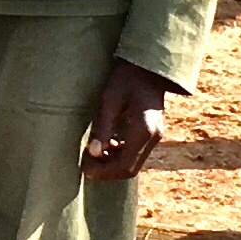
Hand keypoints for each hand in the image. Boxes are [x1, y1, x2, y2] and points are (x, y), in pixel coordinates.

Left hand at [84, 63, 176, 180]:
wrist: (148, 67)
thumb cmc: (126, 78)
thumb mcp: (110, 100)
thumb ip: (103, 127)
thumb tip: (93, 152)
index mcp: (144, 130)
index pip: (125, 165)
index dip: (104, 172)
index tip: (85, 168)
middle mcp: (153, 137)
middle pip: (130, 169)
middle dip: (107, 171)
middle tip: (86, 165)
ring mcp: (155, 136)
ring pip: (133, 163)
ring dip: (113, 164)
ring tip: (92, 155)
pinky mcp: (152, 133)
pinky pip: (136, 153)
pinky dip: (120, 155)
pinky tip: (107, 145)